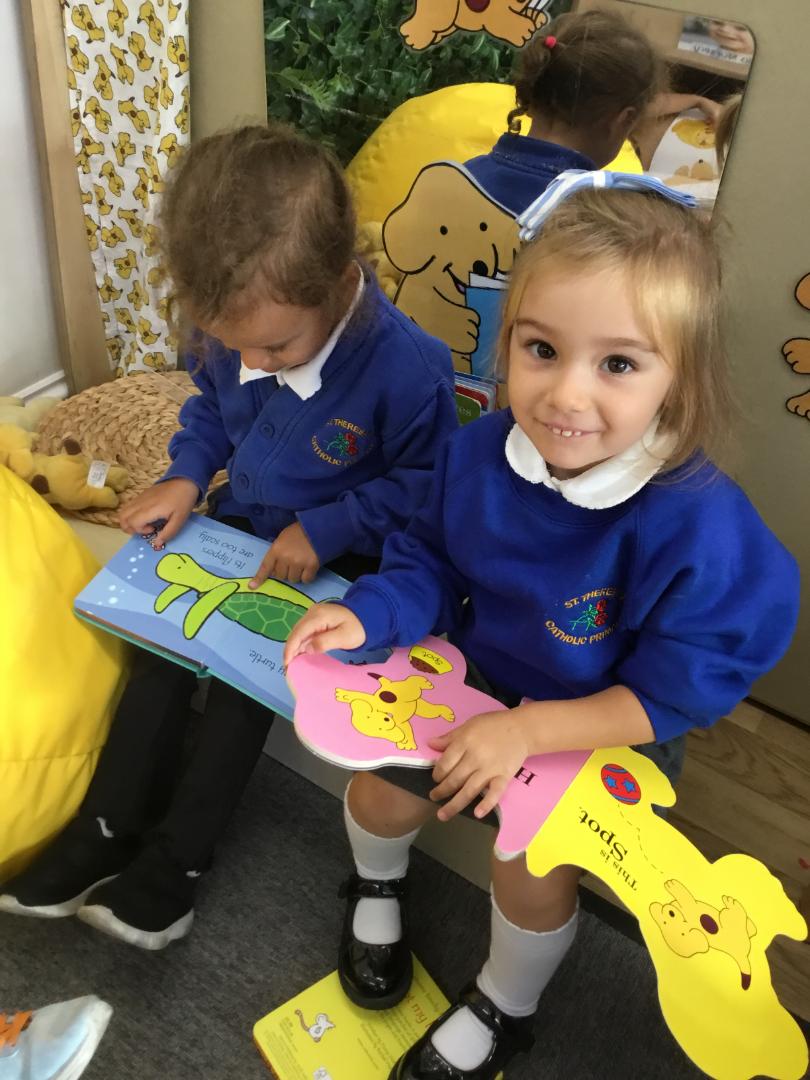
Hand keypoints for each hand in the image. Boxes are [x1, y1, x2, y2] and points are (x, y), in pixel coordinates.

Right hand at [118, 477, 198, 546]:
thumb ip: (168, 533)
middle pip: (122, 518)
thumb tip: (156, 544)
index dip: (140, 530)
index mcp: (150, 509)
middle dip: (129, 528)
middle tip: (144, 529)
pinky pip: (128, 506)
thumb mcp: (180, 520)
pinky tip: (145, 516)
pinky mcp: (141, 495)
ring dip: (128, 521)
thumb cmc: (183, 501)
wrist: (184, 482)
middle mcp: (141, 503)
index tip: (154, 529)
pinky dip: (131, 514)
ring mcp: (139, 498)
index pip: (132, 523)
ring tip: (143, 524)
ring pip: (123, 511)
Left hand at [250, 522, 319, 586]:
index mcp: (276, 550)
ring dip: (296, 575)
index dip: (259, 578)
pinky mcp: (311, 566)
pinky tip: (308, 569)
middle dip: (285, 572)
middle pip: (281, 576)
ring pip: (293, 579)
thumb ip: (276, 553)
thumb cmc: (297, 532)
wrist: (317, 527)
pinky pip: (306, 580)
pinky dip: (307, 577)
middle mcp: (285, 558)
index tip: (252, 587)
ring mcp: (298, 563)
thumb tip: (273, 571)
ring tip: (301, 565)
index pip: (266, 567)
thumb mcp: (282, 539)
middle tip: (291, 564)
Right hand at [283, 602, 365, 666]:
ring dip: (294, 648)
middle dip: (290, 650)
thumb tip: (306, 649)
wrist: (367, 616)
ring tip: (292, 664)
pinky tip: (300, 655)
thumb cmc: (358, 628)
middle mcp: (312, 613)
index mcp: (318, 616)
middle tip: (289, 668)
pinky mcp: (316, 620)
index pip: (299, 632)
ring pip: (298, 633)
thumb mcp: (344, 637)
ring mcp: (313, 616)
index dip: (290, 649)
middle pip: (296, 632)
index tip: (287, 664)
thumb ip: (325, 642)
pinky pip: (304, 633)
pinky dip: (301, 644)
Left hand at [428, 706, 529, 822]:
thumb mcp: (469, 725)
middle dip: (441, 790)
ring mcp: (490, 768)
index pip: (445, 762)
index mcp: (465, 741)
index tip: (435, 778)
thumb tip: (429, 744)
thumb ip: (450, 737)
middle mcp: (476, 757)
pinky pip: (495, 793)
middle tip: (434, 797)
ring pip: (469, 790)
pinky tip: (477, 814)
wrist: (522, 728)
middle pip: (454, 779)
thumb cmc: (493, 725)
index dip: (437, 773)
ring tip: (442, 815)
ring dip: (454, 804)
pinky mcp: (504, 777)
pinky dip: (486, 804)